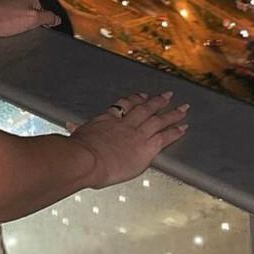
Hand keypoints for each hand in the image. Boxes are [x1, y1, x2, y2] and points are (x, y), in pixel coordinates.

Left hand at [0, 0, 61, 37]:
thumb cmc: (6, 19)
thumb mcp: (33, 20)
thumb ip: (48, 18)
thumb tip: (57, 18)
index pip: (42, 9)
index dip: (39, 21)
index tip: (33, 28)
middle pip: (31, 10)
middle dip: (27, 20)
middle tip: (20, 27)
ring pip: (19, 12)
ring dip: (17, 20)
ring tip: (10, 26)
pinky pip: (9, 13)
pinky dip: (8, 19)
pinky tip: (4, 24)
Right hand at [62, 90, 189, 188]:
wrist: (88, 158)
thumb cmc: (80, 151)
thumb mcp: (78, 135)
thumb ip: (77, 130)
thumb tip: (69, 126)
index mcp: (109, 119)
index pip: (125, 104)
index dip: (136, 99)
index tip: (142, 96)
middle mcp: (126, 123)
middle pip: (145, 108)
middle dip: (158, 101)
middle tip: (169, 95)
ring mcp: (137, 134)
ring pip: (158, 119)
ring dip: (172, 113)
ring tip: (183, 108)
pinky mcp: (146, 147)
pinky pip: (164, 137)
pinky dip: (175, 131)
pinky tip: (183, 127)